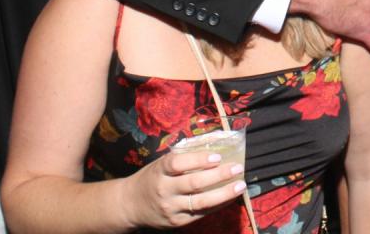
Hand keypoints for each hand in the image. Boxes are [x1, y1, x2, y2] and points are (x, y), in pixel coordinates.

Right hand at [120, 149, 245, 228]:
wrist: (129, 206)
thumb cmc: (151, 179)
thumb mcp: (160, 165)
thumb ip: (181, 160)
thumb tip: (213, 147)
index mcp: (159, 171)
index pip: (178, 164)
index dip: (198, 160)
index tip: (217, 156)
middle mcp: (164, 190)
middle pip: (194, 183)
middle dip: (218, 175)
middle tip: (237, 168)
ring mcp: (171, 208)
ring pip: (201, 202)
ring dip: (224, 193)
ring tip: (240, 185)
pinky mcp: (177, 222)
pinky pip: (201, 214)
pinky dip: (218, 205)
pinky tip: (230, 198)